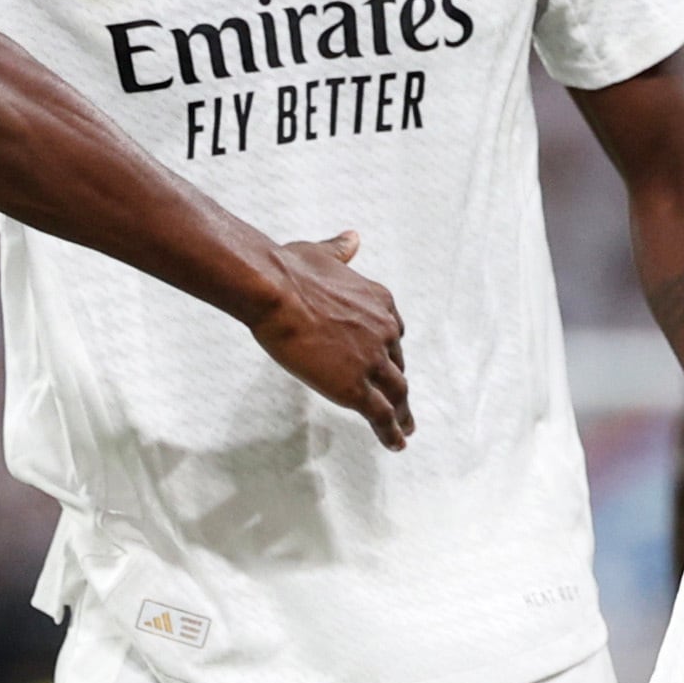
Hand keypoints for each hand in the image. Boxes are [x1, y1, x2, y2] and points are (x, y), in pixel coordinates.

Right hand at [256, 232, 413, 448]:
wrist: (277, 291)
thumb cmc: (291, 269)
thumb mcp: (323, 254)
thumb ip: (341, 250)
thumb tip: (352, 238)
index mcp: (380, 303)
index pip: (394, 334)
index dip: (389, 352)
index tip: (387, 363)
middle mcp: (385, 331)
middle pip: (397, 365)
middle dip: (398, 384)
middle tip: (401, 402)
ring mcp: (372, 361)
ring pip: (396, 393)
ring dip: (403, 413)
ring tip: (406, 430)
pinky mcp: (356, 387)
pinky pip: (381, 415)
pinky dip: (392, 432)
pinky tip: (396, 444)